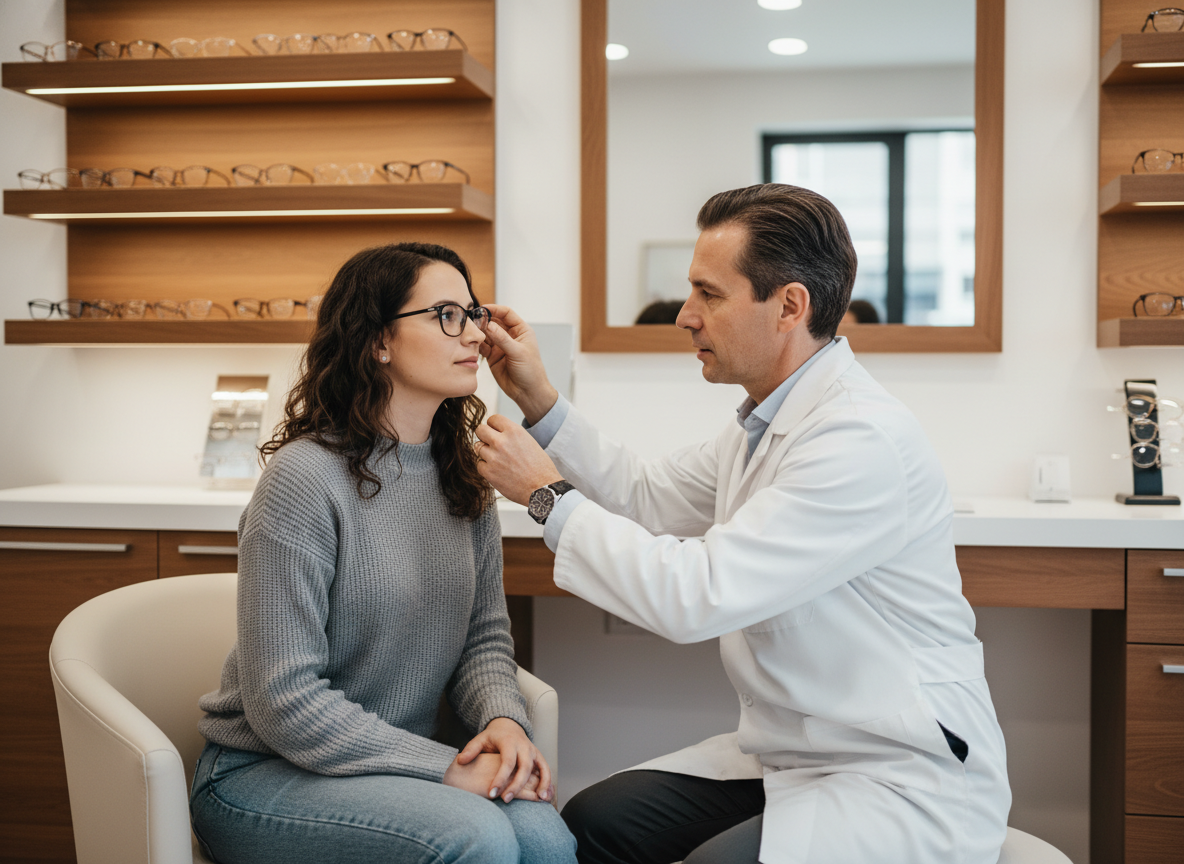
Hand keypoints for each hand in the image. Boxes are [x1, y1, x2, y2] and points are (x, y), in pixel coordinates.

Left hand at [451, 717, 553, 802]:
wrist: (509, 726)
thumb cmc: (493, 737)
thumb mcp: (481, 739)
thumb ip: (471, 749)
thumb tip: (460, 760)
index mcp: (509, 742)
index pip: (507, 762)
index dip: (500, 778)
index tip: (491, 793)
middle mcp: (524, 746)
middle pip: (524, 767)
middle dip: (516, 785)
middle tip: (505, 800)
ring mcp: (534, 751)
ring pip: (541, 767)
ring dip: (542, 783)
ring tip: (539, 799)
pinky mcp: (539, 757)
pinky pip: (547, 770)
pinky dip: (549, 782)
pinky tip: (545, 796)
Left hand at [475, 415, 563, 505]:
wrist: (542, 489)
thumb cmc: (540, 467)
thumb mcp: (529, 442)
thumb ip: (512, 436)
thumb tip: (496, 433)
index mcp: (514, 431)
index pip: (493, 418)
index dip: (494, 426)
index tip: (496, 432)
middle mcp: (502, 442)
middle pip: (480, 430)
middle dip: (484, 436)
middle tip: (490, 444)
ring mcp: (493, 457)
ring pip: (477, 447)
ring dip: (485, 452)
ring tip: (497, 460)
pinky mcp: (489, 472)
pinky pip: (479, 464)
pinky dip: (486, 467)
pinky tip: (497, 471)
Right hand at [479, 304, 558, 424]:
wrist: (528, 393)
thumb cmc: (531, 371)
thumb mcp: (518, 352)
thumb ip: (502, 339)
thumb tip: (488, 325)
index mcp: (521, 330)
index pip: (506, 314)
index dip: (494, 309)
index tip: (482, 309)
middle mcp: (510, 336)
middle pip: (494, 322)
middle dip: (484, 320)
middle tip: (472, 321)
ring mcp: (500, 346)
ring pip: (486, 334)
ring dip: (479, 332)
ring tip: (470, 333)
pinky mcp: (492, 356)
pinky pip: (482, 346)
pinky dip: (476, 344)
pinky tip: (472, 344)